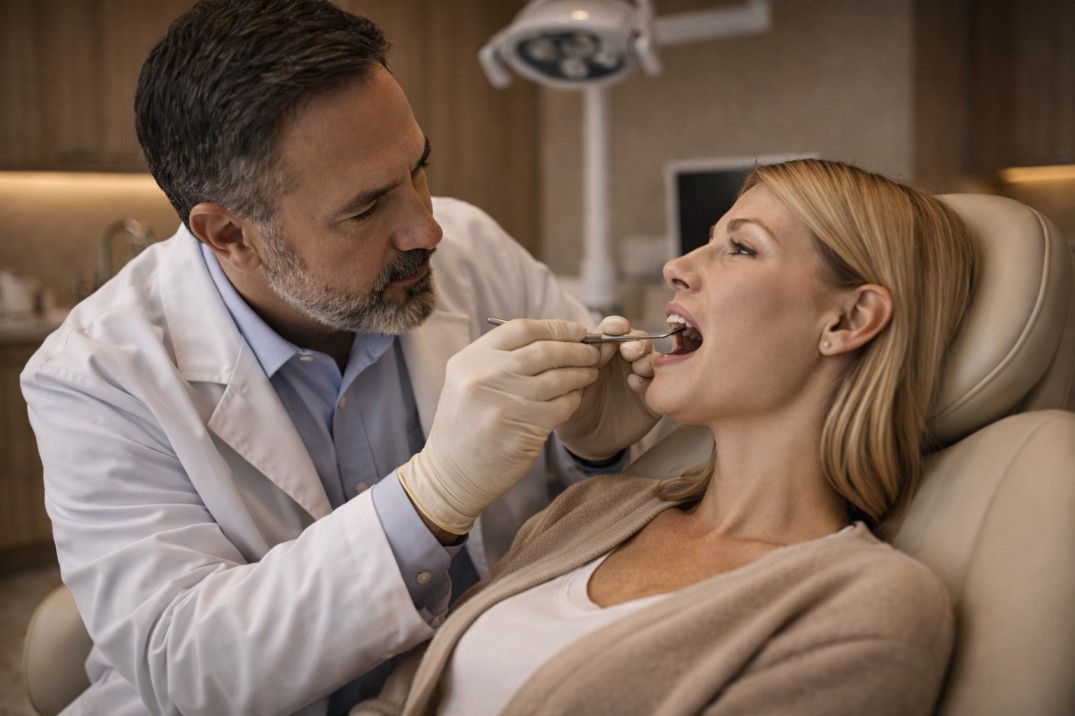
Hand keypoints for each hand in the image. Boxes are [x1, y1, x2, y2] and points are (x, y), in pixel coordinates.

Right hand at [398, 319, 600, 534]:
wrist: (450, 474)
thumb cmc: (465, 425)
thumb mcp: (468, 381)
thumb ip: (501, 358)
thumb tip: (553, 337)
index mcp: (470, 360)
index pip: (522, 329)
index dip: (556, 327)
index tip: (577, 331)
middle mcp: (484, 377)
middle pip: (545, 350)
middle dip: (576, 349)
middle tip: (593, 351)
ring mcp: (503, 404)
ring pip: (558, 378)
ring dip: (581, 374)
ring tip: (590, 373)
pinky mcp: (522, 431)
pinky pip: (561, 406)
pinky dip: (574, 399)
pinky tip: (576, 398)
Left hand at [554, 315, 661, 461]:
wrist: (584, 440)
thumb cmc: (574, 406)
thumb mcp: (570, 383)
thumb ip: (581, 363)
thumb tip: (596, 342)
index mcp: (604, 351)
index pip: (615, 329)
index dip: (616, 326)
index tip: (613, 329)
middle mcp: (625, 360)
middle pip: (639, 339)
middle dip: (636, 341)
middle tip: (629, 352)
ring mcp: (640, 378)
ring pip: (653, 358)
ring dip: (647, 359)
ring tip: (637, 368)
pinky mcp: (652, 398)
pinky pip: (660, 385)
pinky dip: (651, 381)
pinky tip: (636, 386)